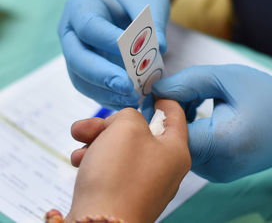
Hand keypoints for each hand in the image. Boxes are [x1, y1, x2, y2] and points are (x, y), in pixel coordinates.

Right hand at [58, 0, 169, 109]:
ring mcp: (77, 51)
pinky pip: (92, 88)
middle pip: (77, 58)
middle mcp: (72, 30)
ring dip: (105, 93)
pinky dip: (109, 97)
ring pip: (81, 78)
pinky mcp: (87, 68)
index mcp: (82, 5)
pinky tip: (129, 102)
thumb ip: (153, 22)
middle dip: (102, 76)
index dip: (108, 43)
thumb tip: (160, 49)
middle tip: (127, 88)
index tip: (132, 56)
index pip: (89, 27)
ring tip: (132, 101)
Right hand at [66, 100, 189, 222]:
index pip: (176, 116)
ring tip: (79, 140)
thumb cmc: (119, 175)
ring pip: (122, 151)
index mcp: (176, 150)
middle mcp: (165, 169)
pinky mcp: (126, 196)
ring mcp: (146, 185)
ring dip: (98, 141)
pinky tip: (78, 160)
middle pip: (141, 134)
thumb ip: (130, 115)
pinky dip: (97, 161)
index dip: (164, 100)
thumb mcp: (127, 127)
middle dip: (111, 125)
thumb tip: (125, 124)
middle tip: (91, 124)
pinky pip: (114, 170)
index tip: (152, 92)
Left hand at [152, 65, 271, 181]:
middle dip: (172, 114)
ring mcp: (218, 174)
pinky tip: (205, 116)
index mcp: (222, 143)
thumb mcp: (228, 78)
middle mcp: (218, 167)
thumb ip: (187, 82)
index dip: (164, 109)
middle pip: (174, 141)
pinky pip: (194, 153)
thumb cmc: (269, 97)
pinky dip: (192, 133)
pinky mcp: (220, 174)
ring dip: (181, 123)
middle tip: (185, 91)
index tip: (167, 89)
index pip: (171, 130)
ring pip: (181, 148)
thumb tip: (156, 91)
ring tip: (198, 100)